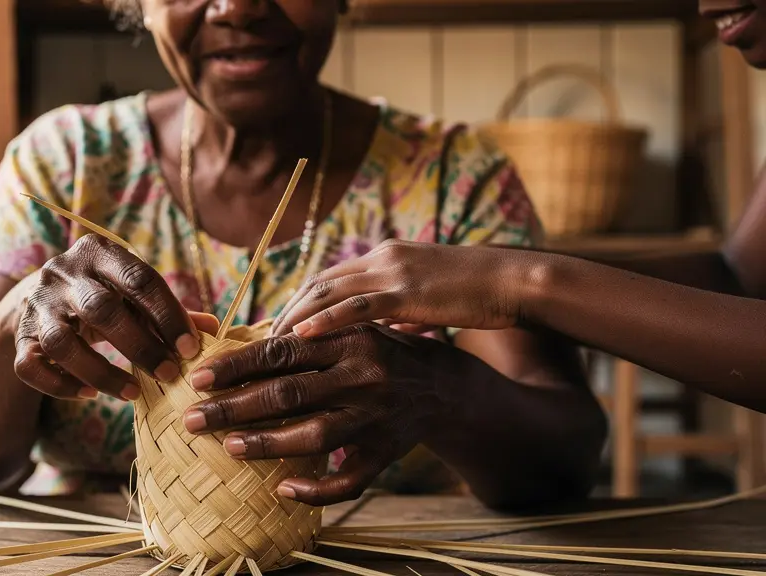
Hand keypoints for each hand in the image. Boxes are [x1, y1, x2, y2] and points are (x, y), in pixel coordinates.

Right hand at [13, 234, 218, 400]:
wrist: (39, 294)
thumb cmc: (103, 294)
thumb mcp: (133, 293)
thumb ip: (168, 310)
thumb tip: (214, 330)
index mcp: (99, 252)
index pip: (139, 279)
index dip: (167, 315)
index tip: (190, 349)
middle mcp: (63, 273)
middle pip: (99, 309)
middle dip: (138, 346)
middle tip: (168, 374)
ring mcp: (37, 304)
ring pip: (62, 342)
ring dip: (101, 372)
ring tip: (133, 394)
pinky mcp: (19, 335)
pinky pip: (31, 366)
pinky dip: (61, 385)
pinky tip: (90, 395)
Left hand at [180, 323, 460, 505]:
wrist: (442, 385)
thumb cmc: (377, 352)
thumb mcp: (347, 330)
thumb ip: (301, 338)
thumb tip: (233, 344)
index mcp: (346, 339)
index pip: (281, 352)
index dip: (236, 365)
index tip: (197, 378)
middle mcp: (361, 376)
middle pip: (288, 394)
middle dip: (234, 407)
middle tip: (192, 418)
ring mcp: (375, 416)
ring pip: (315, 436)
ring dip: (267, 444)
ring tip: (228, 446)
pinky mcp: (386, 452)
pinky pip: (350, 480)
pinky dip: (315, 489)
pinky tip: (283, 490)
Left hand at [271, 239, 528, 337]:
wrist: (513, 281)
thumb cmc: (475, 294)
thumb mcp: (428, 299)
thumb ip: (400, 310)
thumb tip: (384, 331)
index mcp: (384, 258)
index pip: (328, 280)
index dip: (297, 305)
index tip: (274, 331)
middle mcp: (380, 259)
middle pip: (317, 283)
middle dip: (285, 312)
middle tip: (258, 343)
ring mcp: (392, 272)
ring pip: (327, 292)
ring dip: (294, 318)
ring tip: (268, 346)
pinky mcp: (407, 291)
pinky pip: (356, 307)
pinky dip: (325, 321)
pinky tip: (301, 338)